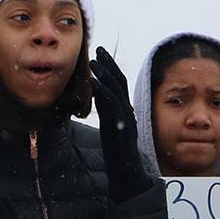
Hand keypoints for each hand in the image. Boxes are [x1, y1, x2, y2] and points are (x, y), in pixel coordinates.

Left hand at [89, 46, 152, 201]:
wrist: (126, 170)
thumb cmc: (117, 151)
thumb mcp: (109, 126)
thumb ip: (106, 109)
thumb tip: (98, 94)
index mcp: (124, 109)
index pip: (119, 83)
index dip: (110, 67)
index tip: (100, 54)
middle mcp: (127, 110)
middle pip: (119, 81)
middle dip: (109, 64)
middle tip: (98, 48)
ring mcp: (126, 117)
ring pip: (116, 90)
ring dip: (104, 74)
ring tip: (93, 62)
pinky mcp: (122, 126)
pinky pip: (112, 105)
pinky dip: (102, 91)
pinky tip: (92, 82)